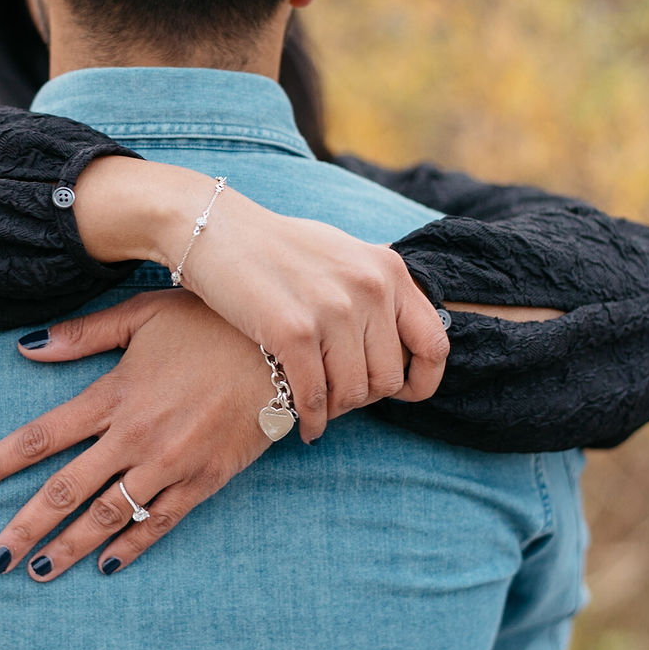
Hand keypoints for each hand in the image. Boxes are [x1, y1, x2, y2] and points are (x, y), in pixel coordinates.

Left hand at [0, 291, 273, 580]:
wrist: (287, 348)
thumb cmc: (211, 321)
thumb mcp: (143, 314)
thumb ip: (82, 335)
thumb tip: (26, 346)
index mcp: (114, 394)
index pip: (41, 436)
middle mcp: (135, 436)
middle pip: (65, 490)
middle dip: (24, 527)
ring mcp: (171, 463)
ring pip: (109, 516)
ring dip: (70, 547)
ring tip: (37, 571)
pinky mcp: (206, 479)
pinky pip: (162, 522)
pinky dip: (132, 546)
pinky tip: (106, 566)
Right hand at [72, 157, 450, 443]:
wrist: (213, 227)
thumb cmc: (274, 248)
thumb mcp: (342, 254)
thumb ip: (376, 289)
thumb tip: (403, 336)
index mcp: (388, 269)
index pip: (434, 344)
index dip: (422, 382)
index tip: (400, 394)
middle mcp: (370, 287)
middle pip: (388, 378)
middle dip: (363, 397)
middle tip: (336, 397)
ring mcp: (333, 309)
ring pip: (353, 393)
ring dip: (334, 409)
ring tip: (316, 406)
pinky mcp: (293, 330)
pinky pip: (315, 396)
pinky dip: (309, 417)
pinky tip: (301, 422)